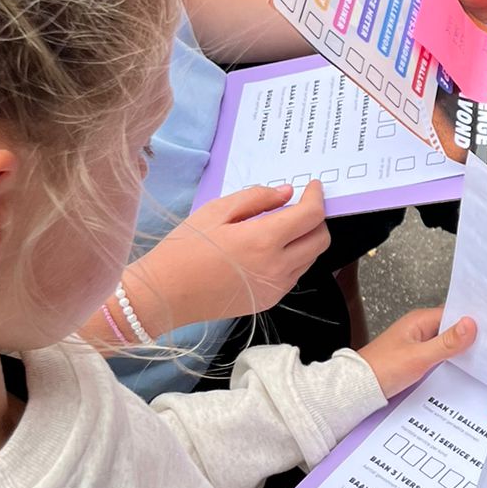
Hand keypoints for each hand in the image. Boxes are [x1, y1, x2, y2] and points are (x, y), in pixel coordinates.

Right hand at [124, 183, 329, 331]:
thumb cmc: (185, 248)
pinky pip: (295, 275)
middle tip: (301, 206)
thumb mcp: (216, 211)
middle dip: (318, 219)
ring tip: (283, 227)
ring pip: (311, 258)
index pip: (311, 216)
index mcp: (263, 240)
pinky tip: (271, 249)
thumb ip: (256, 198)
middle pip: (321, 239)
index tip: (313, 186)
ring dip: (306, 239)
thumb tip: (287, 193)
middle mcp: (277, 267)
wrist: (165, 294)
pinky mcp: (270, 301)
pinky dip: (294, 258)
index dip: (317, 197)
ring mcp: (276, 288)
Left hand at [359, 307, 476, 397]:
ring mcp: (418, 343)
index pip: (454, 313)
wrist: (359, 388)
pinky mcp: (416, 357)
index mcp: (419, 320)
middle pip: (452, 328)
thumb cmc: (382, 369)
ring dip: (459, 350)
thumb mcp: (419, 357)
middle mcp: (419, 328)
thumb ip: (446, 343)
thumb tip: (470, 325)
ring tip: (478, 357)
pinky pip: (439, 354)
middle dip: (468, 336)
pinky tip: (458, 368)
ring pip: (446, 343)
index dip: (471, 321)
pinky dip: (449, 360)